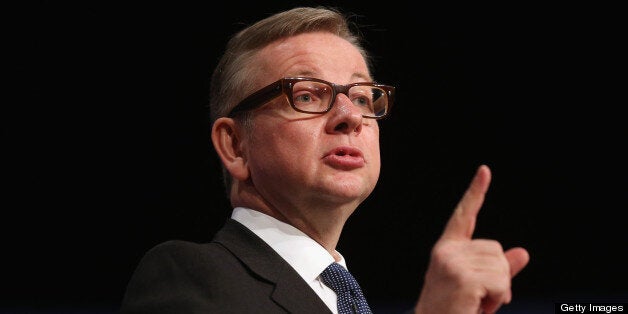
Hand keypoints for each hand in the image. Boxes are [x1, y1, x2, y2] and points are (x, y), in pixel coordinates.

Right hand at [415, 165, 529, 313]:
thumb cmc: (455, 310)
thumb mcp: (479, 287)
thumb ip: (500, 269)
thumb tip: (523, 253)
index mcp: (447, 249)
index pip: (464, 216)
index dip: (476, 192)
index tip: (485, 170)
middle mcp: (446, 251)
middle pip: (496, 249)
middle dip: (499, 276)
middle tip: (479, 297)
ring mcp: (452, 263)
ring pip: (501, 266)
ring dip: (499, 290)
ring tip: (477, 302)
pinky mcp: (463, 278)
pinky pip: (501, 282)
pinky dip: (499, 298)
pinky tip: (479, 306)